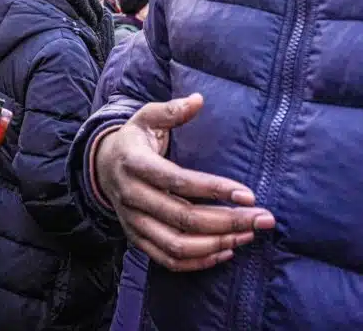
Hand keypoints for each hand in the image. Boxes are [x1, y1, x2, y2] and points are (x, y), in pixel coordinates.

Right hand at [94, 93, 274, 271]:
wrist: (101, 166)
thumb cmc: (134, 139)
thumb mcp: (146, 117)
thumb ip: (171, 110)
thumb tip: (197, 100)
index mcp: (135, 163)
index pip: (178, 181)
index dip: (214, 189)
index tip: (248, 194)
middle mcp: (132, 196)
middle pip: (183, 217)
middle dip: (227, 221)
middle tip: (262, 219)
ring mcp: (133, 221)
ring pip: (176, 244)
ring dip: (215, 244)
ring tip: (246, 236)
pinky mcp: (136, 238)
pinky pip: (167, 259)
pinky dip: (197, 262)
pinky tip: (225, 252)